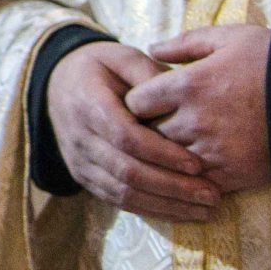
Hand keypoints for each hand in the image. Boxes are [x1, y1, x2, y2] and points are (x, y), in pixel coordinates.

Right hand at [45, 40, 220, 218]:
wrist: (59, 84)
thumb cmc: (101, 68)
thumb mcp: (123, 57)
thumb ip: (151, 75)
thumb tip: (183, 100)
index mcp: (87, 103)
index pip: (125, 137)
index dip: (162, 154)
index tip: (197, 165)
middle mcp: (79, 137)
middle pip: (127, 171)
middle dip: (172, 186)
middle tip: (211, 194)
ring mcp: (79, 161)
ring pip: (123, 192)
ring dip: (166, 205)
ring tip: (204, 210)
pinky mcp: (84, 177)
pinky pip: (117, 201)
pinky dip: (150, 210)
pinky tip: (180, 212)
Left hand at [124, 25, 270, 194]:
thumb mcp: (229, 39)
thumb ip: (185, 43)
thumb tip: (152, 49)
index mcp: (187, 85)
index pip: (135, 102)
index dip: (137, 102)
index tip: (147, 102)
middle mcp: (194, 120)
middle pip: (149, 133)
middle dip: (149, 129)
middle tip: (156, 125)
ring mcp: (213, 150)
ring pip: (169, 159)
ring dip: (168, 154)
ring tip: (178, 144)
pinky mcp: (233, 173)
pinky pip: (196, 180)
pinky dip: (193, 175)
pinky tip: (197, 165)